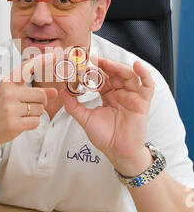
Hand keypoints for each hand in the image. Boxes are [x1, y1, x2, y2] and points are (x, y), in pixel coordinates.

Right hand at [0, 54, 57, 147]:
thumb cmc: (0, 110)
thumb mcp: (12, 96)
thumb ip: (33, 92)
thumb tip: (55, 92)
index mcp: (6, 82)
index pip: (26, 68)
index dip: (41, 61)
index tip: (53, 55)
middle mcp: (8, 93)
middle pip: (41, 95)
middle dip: (42, 102)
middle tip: (32, 106)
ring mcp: (10, 109)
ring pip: (39, 109)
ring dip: (35, 114)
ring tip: (21, 115)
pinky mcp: (13, 124)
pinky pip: (36, 121)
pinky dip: (32, 123)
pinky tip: (21, 123)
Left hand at [61, 57, 154, 174]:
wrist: (118, 152)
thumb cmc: (105, 137)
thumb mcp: (85, 119)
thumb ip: (73, 105)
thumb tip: (63, 91)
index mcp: (108, 95)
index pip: (102, 78)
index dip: (93, 70)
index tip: (82, 64)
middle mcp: (121, 94)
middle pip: (114, 73)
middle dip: (104, 65)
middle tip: (92, 59)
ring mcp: (132, 97)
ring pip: (128, 76)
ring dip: (118, 67)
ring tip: (106, 63)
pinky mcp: (143, 103)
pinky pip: (147, 85)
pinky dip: (144, 74)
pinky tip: (137, 65)